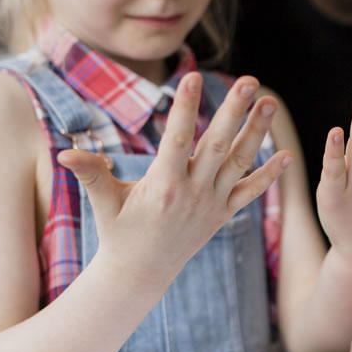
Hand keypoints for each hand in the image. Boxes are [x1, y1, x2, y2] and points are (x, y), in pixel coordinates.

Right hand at [58, 73, 289, 277]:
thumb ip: (90, 173)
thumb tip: (64, 151)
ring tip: (270, 102)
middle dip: (235, 112)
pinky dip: (269, 175)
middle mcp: (193, 193)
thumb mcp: (103, 203)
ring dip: (257, 133)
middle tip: (250, 82)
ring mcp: (211, 205)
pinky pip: (250, 193)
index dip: (186, 108)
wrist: (141, 274)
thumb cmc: (118, 233)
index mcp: (163, 186)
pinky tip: (288, 154)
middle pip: (217, 146)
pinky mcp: (222, 215)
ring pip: (239, 163)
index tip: (194, 77)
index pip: (177, 139)